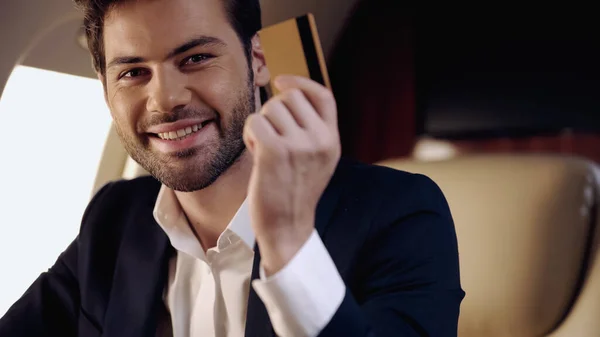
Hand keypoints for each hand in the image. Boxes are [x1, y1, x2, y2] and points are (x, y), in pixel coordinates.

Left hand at [243, 75, 340, 274]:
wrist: (287, 227)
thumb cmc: (295, 192)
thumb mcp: (317, 159)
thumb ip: (312, 130)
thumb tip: (288, 93)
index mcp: (332, 140)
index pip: (323, 95)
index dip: (301, 82)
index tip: (281, 80)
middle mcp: (320, 139)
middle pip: (289, 98)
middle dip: (273, 112)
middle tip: (271, 137)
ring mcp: (299, 144)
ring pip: (270, 108)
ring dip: (260, 125)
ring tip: (263, 149)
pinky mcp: (275, 151)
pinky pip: (254, 122)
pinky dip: (249, 134)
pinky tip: (255, 152)